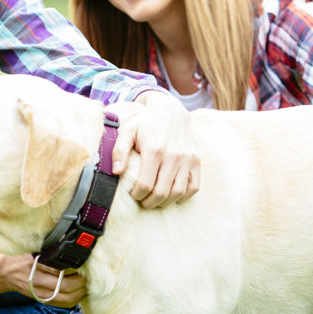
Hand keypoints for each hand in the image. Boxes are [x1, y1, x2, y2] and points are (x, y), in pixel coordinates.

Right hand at [0, 249, 87, 306]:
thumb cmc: (15, 254)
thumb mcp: (29, 246)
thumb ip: (47, 247)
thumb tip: (69, 242)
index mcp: (34, 262)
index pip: (60, 268)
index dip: (76, 267)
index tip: (85, 262)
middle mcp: (36, 278)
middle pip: (65, 286)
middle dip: (81, 283)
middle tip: (90, 275)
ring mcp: (37, 290)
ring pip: (65, 297)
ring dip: (79, 293)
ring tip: (86, 285)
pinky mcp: (38, 297)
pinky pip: (59, 303)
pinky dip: (72, 300)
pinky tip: (78, 294)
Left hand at [112, 92, 200, 207]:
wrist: (170, 111)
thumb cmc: (145, 123)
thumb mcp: (127, 131)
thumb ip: (119, 151)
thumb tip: (116, 172)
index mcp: (154, 150)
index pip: (145, 184)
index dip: (137, 195)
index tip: (133, 194)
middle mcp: (173, 156)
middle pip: (162, 192)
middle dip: (149, 202)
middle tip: (143, 201)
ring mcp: (187, 159)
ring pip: (178, 192)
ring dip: (165, 202)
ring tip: (155, 200)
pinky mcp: (196, 161)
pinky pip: (194, 186)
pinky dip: (183, 196)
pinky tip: (172, 195)